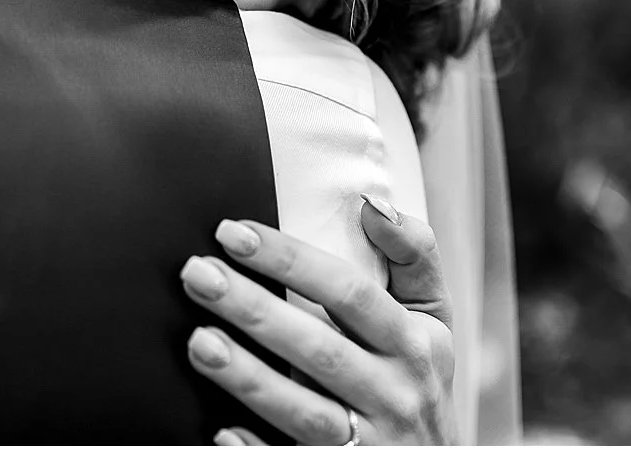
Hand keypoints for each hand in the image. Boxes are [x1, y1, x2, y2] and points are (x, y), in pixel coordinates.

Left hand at [181, 200, 455, 445]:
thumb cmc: (420, 380)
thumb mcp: (433, 319)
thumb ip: (414, 255)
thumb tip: (373, 204)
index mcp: (415, 344)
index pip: (349, 292)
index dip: (291, 260)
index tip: (234, 233)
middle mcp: (395, 394)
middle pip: (319, 348)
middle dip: (254, 309)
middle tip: (197, 274)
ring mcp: (370, 445)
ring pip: (305, 412)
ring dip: (249, 378)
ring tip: (198, 342)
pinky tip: (222, 429)